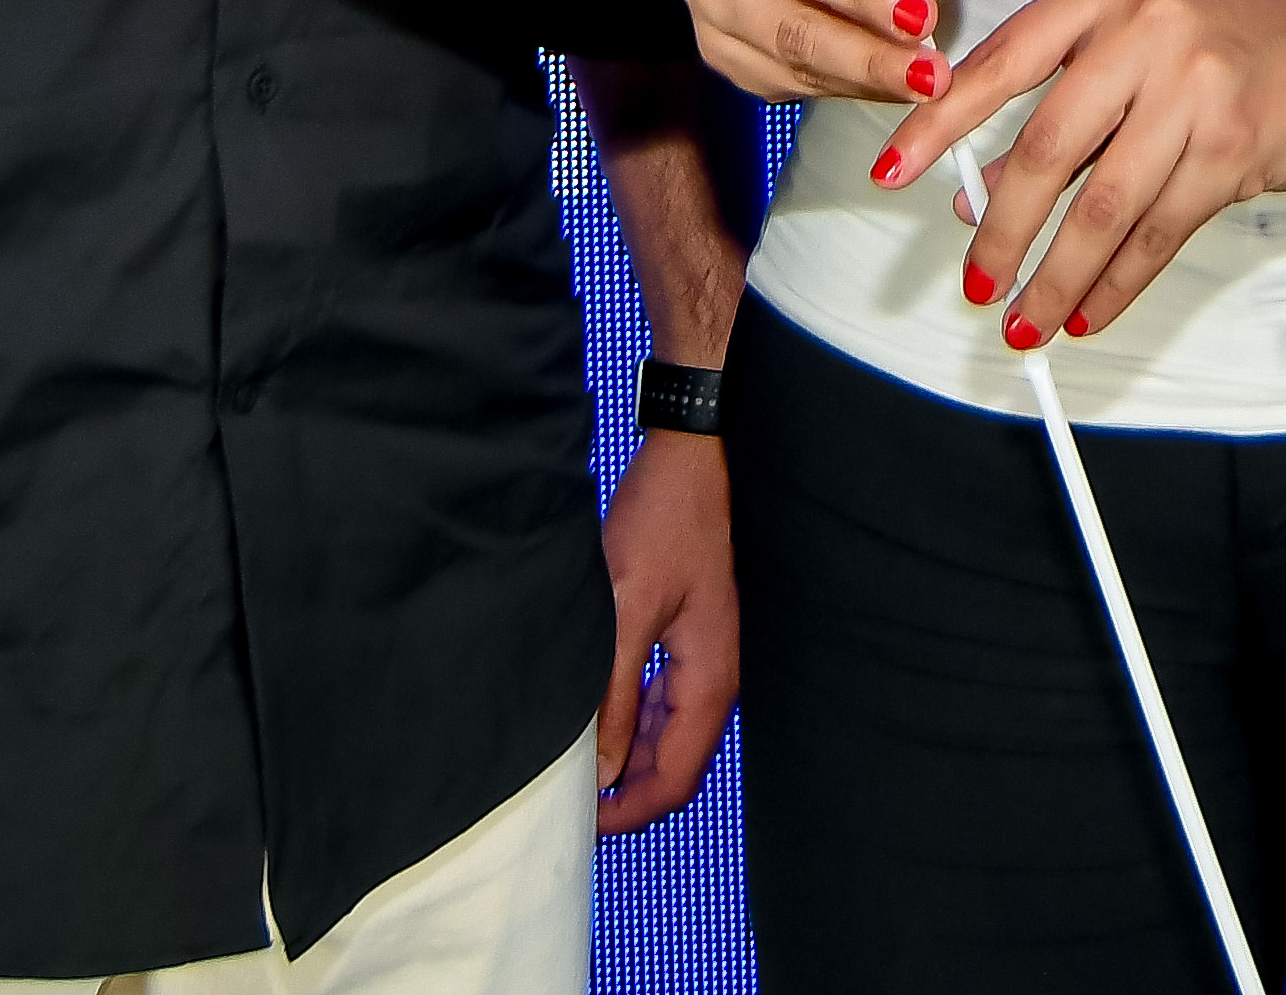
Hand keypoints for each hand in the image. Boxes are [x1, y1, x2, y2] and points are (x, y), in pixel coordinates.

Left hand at [591, 431, 738, 833]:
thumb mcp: (626, 610)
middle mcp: (715, 679)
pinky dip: (632, 724)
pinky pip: (664, 704)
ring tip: (575, 764)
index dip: (631, 813)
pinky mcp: (688, 641)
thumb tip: (601, 769)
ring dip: (628, 760)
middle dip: (628, 795)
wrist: (690, 462)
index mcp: (709, 680)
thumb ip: (615, 693)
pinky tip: (596, 716)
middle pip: (676, 767)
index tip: (583, 824)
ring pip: (669, 738)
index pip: (677, 779)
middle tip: (570, 801)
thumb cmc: (663, 522)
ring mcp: (704, 661)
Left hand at [872, 0, 1285, 346]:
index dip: (939, 124)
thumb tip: (979, 196)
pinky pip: (1158, 234)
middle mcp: (1148, 29)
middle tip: (977, 283)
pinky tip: (1089, 311)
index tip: (892, 173)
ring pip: (1102, 206)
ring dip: (1056, 276)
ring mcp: (1197, 89)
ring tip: (1025, 322)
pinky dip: (1117, 284)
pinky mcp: (1236, 149)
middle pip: (1047, 148)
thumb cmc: (1224, 45)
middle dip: (1002, 231)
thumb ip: (1059, 100)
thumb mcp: (1134, 42)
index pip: (1001, 62)